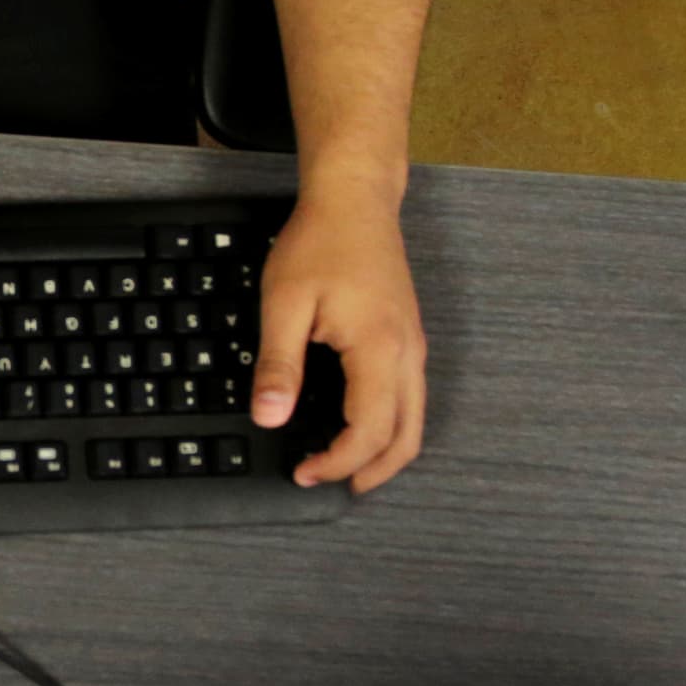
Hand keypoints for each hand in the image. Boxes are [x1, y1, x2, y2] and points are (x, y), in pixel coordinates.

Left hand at [252, 187, 428, 492]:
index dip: (336, 463)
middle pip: (406, 439)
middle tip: (329, 485)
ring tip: (348, 469)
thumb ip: (279, 365)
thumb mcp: (285, 304)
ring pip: (416, 421)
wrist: (355, 199)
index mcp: (379, 350)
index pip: (368, 432)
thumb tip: (270, 417)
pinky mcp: (408, 338)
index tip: (302, 471)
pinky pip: (412, 398)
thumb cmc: (322, 242)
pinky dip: (392, 426)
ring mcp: (413, 346)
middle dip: (370, 472)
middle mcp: (408, 354)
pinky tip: (361, 427)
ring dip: (386, 453)